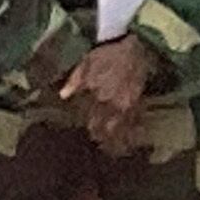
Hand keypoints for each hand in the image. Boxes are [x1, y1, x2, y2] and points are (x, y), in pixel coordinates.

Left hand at [60, 40, 150, 156]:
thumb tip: (63, 96)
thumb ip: (74, 80)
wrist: (134, 50)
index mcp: (95, 93)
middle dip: (99, 137)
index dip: (87, 128)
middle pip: (103, 128)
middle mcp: (109, 103)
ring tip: (112, 150)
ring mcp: (124, 105)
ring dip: (114, 141)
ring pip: (118, 130)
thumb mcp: (86, 63)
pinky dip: (130, 133)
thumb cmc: (107, 55)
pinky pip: (132, 123)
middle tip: (97, 143)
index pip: (88, 118)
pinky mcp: (136, 105)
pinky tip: (129, 141)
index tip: (86, 134)